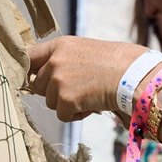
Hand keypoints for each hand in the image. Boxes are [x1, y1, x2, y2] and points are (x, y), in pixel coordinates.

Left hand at [27, 36, 147, 120]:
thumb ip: (61, 60)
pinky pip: (62, 115)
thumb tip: (37, 79)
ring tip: (90, 94)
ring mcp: (58, 81)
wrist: (133, 74)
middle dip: (55, 92)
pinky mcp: (66, 100)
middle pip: (38, 86)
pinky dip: (77, 114)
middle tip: (79, 88)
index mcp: (59, 45)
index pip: (28, 57)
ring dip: (68, 104)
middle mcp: (54, 61)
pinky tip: (92, 104)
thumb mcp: (83, 51)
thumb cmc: (115, 62)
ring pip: (51, 102)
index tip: (31, 79)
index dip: (28, 71)